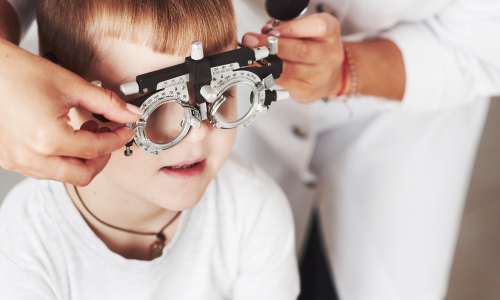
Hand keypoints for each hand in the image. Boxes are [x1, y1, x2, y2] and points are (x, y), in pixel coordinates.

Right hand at [0, 39, 141, 185]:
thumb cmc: (19, 72)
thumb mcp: (71, 85)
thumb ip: (107, 103)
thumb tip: (130, 114)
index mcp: (47, 138)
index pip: (96, 150)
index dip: (117, 140)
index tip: (126, 130)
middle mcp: (29, 156)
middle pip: (82, 174)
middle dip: (102, 157)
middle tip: (108, 136)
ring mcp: (16, 161)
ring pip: (63, 176)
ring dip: (82, 159)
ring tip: (85, 131)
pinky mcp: (8, 160)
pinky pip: (44, 171)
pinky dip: (62, 159)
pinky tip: (66, 137)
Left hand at [242, 13, 344, 102]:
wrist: (331, 74)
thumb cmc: (315, 47)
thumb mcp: (308, 30)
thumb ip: (288, 27)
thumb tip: (265, 33)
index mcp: (331, 33)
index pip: (317, 27)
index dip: (292, 28)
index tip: (273, 30)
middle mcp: (329, 55)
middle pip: (300, 50)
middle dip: (271, 45)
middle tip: (251, 42)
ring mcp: (320, 76)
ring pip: (289, 69)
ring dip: (265, 62)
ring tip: (251, 57)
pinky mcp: (307, 91)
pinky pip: (283, 83)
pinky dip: (268, 75)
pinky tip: (258, 70)